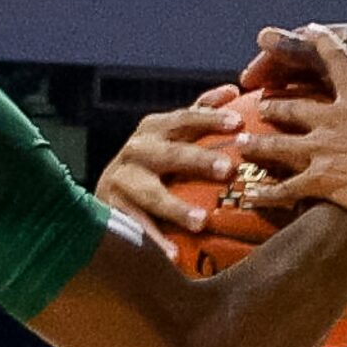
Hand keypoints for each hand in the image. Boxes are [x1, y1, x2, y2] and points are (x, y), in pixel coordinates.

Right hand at [92, 86, 240, 247]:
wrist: (108, 193)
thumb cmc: (154, 162)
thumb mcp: (172, 134)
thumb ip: (200, 112)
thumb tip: (233, 90)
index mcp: (154, 129)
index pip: (185, 118)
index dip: (210, 118)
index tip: (238, 123)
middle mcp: (136, 151)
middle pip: (170, 153)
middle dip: (198, 160)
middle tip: (227, 169)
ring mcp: (121, 181)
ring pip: (151, 194)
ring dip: (175, 207)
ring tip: (201, 222)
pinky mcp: (112, 210)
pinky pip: (136, 227)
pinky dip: (154, 240)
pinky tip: (173, 256)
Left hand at [239, 30, 346, 222]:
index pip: (335, 60)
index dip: (318, 41)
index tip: (306, 30)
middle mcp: (334, 120)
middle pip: (292, 106)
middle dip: (273, 105)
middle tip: (260, 105)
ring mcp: (324, 150)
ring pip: (279, 144)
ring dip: (258, 143)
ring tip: (242, 143)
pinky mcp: (322, 179)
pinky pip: (286, 187)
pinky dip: (266, 193)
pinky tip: (250, 195)